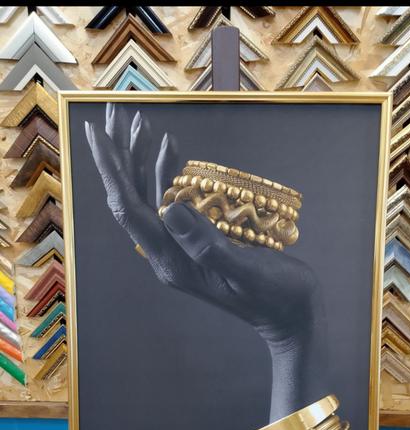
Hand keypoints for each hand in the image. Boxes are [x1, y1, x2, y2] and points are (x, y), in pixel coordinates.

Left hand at [85, 105, 326, 352]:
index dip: (111, 168)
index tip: (97, 132)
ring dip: (141, 157)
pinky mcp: (195, 240)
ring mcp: (179, 246)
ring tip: (138, 120)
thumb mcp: (247, 271)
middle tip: (114, 110)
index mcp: (172, 261)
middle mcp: (167, 252)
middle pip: (131, 196)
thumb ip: (208, 245)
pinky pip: (170, 201)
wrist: (292, 318)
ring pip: (148, 195)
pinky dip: (166, 172)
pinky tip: (168, 148)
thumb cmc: (276, 297)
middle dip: (120, 153)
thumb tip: (170, 207)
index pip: (129, 207)